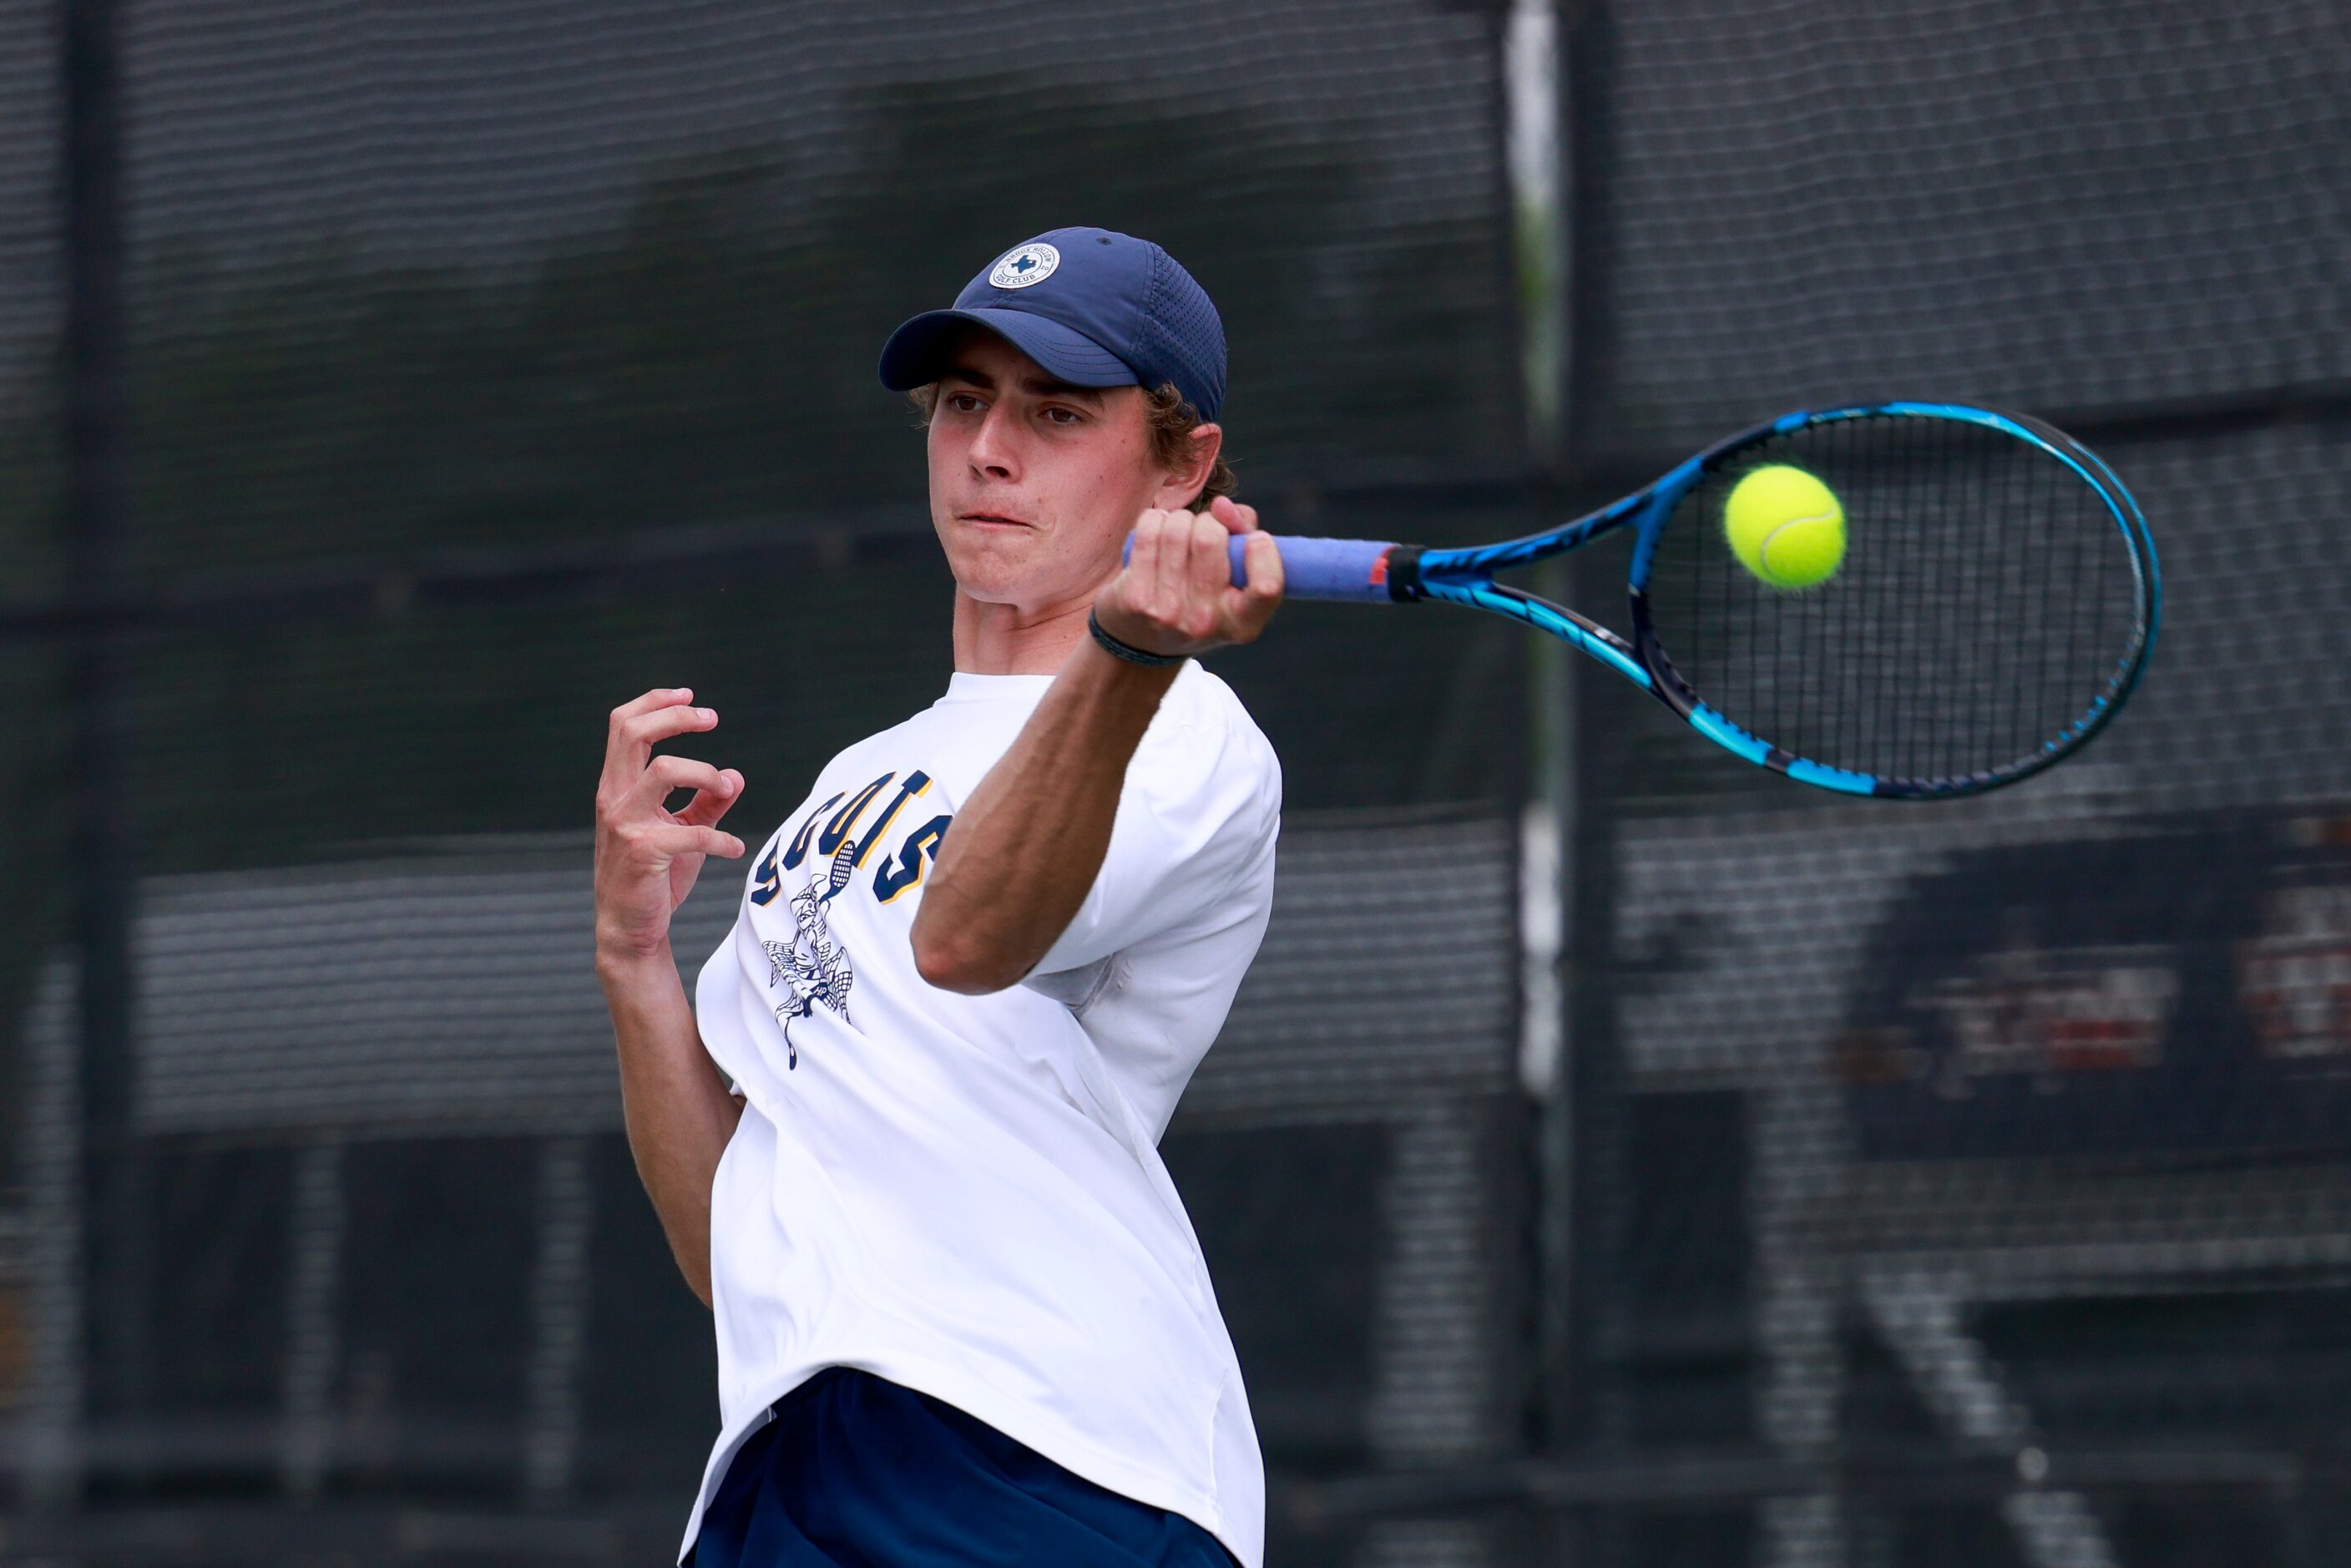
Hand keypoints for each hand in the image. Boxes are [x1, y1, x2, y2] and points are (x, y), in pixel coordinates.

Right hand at [594, 687, 745, 963]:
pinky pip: (693, 831)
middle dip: (675, 717)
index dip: (655, 702)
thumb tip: (737, 776)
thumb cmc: (654, 876)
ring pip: (663, 769)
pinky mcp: (644, 851)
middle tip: (712, 718)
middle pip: (632, 732)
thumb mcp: (682, 830)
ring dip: (705, 772)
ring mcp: (625, 824)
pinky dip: (722, 839)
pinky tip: (735, 849)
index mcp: (618, 787)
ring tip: (725, 787)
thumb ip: (707, 802)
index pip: (623, 725)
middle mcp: (614, 798)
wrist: (632, 928)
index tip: (690, 696)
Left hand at [1093, 495, 1283, 659]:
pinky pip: (1148, 531)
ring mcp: (1169, 613)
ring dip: (1181, 519)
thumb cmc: (1202, 597)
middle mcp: (1207, 623)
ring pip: (1176, 530)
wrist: (1145, 641)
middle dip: (1209, 522)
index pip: (1266, 587)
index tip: (1254, 540)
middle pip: (1210, 540)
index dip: (1263, 553)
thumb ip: (1244, 534)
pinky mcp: (1136, 598)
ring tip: (1180, 532)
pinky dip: (1155, 520)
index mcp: (1243, 624)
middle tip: (1205, 532)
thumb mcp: (1235, 580)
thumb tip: (1221, 505)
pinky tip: (1158, 530)